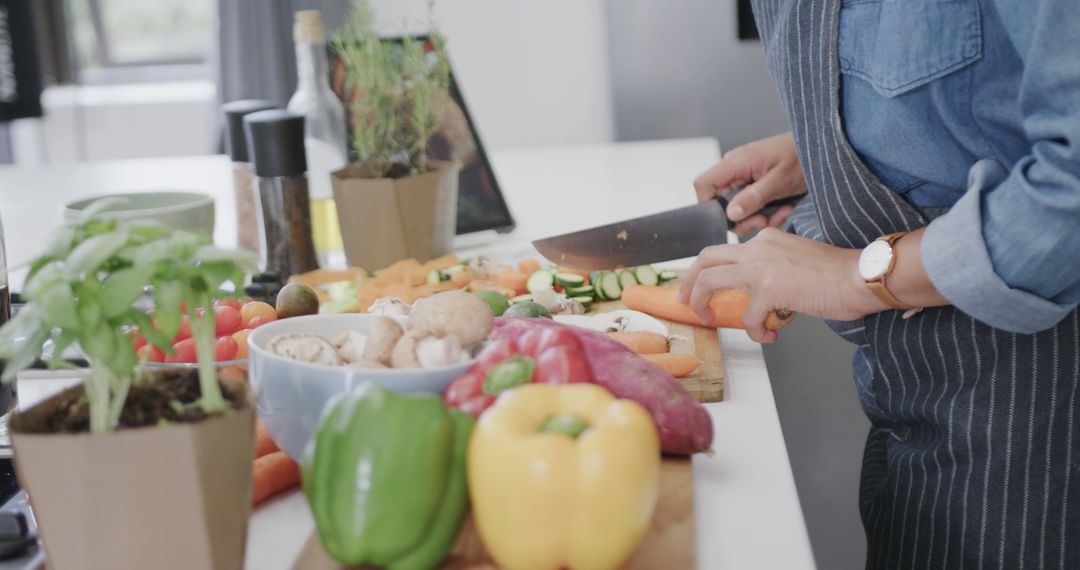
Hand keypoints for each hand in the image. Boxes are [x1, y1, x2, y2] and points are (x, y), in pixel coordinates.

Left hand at [677, 228, 886, 342]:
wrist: (862, 276)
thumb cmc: (838, 275)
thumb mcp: (796, 261)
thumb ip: (773, 270)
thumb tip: (759, 297)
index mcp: (765, 239)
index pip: (725, 251)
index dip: (710, 271)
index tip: (703, 287)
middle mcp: (758, 247)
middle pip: (705, 258)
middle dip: (688, 281)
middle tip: (684, 301)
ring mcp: (761, 266)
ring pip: (709, 281)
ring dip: (702, 303)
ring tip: (710, 320)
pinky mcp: (769, 288)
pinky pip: (747, 316)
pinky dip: (754, 331)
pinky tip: (769, 335)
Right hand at [694, 132, 806, 235]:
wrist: (823, 149)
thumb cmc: (802, 157)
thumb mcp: (779, 181)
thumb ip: (753, 197)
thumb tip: (730, 214)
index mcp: (736, 163)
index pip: (703, 185)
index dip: (709, 206)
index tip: (731, 219)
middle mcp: (736, 169)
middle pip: (720, 202)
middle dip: (742, 217)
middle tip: (763, 220)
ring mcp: (745, 177)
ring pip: (737, 208)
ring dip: (757, 217)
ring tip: (780, 212)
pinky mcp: (756, 185)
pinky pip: (752, 205)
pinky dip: (766, 212)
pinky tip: (784, 208)